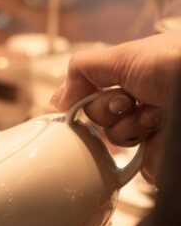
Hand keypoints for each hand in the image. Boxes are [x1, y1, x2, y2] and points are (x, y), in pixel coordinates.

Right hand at [49, 32, 180, 181]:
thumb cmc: (175, 62)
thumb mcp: (121, 56)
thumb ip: (82, 71)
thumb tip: (56, 100)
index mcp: (132, 82)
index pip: (94, 103)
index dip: (96, 103)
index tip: (113, 95)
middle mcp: (143, 106)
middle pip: (104, 126)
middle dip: (116, 113)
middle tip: (136, 100)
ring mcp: (157, 133)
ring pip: (121, 147)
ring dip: (136, 128)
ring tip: (160, 114)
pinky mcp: (166, 157)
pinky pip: (145, 169)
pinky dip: (152, 154)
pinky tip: (165, 132)